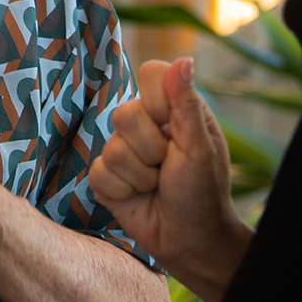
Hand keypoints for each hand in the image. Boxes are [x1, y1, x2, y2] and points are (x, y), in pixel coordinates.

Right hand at [88, 58, 246, 301]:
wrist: (191, 241)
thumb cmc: (203, 194)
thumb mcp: (200, 149)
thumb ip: (186, 104)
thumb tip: (184, 60)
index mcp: (173, 108)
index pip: (150, 74)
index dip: (158, 102)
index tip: (174, 129)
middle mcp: (144, 124)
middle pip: (124, 114)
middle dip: (151, 150)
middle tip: (168, 167)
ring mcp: (121, 149)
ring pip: (112, 149)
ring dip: (140, 176)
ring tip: (156, 186)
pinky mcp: (105, 176)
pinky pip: (97, 173)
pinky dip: (122, 191)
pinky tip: (139, 197)